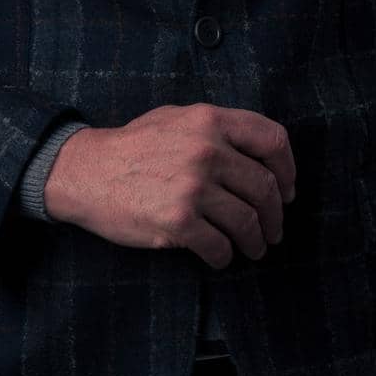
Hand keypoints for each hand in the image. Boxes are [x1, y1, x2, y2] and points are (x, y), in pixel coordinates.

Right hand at [43, 102, 296, 268]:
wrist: (87, 171)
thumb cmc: (133, 146)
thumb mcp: (177, 118)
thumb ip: (217, 129)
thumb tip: (259, 154)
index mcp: (210, 120)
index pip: (272, 140)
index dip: (288, 169)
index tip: (288, 190)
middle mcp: (207, 150)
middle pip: (265, 188)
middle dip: (275, 216)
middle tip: (273, 231)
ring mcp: (193, 186)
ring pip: (247, 221)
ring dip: (256, 242)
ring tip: (254, 249)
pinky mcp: (177, 221)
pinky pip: (219, 247)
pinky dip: (225, 257)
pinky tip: (220, 257)